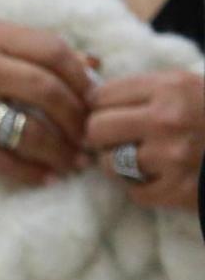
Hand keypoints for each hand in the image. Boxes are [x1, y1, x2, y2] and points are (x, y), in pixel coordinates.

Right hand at [0, 20, 95, 188]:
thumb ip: (31, 48)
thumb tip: (92, 65)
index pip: (53, 51)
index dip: (82, 77)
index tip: (94, 98)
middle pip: (48, 92)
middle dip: (76, 118)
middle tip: (89, 136)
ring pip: (27, 130)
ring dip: (59, 150)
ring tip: (73, 162)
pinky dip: (26, 172)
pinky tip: (43, 178)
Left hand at [85, 69, 204, 213]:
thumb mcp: (188, 88)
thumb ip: (146, 91)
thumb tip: (90, 99)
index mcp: (171, 87)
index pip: (102, 96)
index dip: (99, 107)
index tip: (108, 114)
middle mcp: (168, 119)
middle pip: (95, 129)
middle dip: (100, 136)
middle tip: (115, 140)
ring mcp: (171, 156)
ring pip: (108, 163)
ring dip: (118, 164)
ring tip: (140, 158)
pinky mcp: (175, 189)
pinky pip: (133, 192)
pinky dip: (142, 188)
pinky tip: (160, 177)